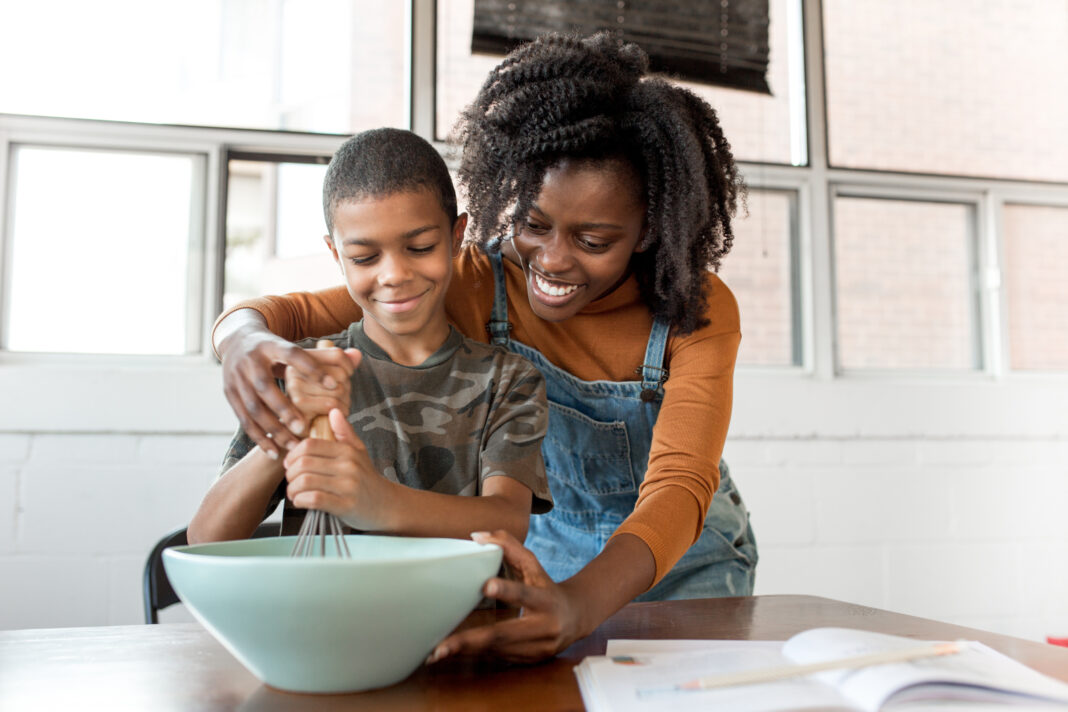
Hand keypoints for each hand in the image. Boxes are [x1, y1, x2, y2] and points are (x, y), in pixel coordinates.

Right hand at [217, 313, 357, 457]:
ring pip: (253, 407)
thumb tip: (358, 357)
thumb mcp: (296, 347)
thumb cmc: (277, 350)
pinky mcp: (229, 395)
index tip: (335, 384)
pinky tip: (274, 453)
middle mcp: (251, 361)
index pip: (293, 354)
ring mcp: (236, 379)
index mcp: (271, 345)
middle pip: (265, 385)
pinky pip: (244, 421)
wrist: (236, 342)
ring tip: (294, 444)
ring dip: (273, 429)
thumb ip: (327, 357)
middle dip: (284, 408)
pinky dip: (259, 438)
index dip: (312, 368)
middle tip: (303, 427)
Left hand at [283, 409, 396, 530]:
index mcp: (347, 451)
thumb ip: (344, 432)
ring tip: (294, 493)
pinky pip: (315, 499)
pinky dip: (301, 501)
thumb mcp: (359, 451)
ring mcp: (348, 486)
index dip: (293, 454)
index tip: (290, 464)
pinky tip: (301, 501)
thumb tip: (334, 411)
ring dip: (293, 489)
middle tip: (290, 480)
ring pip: (306, 482)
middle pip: (304, 463)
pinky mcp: (346, 505)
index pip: (310, 445)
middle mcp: (349, 466)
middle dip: (290, 473)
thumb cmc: (367, 478)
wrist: (386, 504)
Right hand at [285, 348, 361, 421]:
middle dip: (346, 388)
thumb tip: (356, 353)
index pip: (337, 354)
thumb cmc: (318, 403)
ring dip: (344, 402)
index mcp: (302, 359)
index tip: (345, 378)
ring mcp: (295, 386)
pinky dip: (340, 411)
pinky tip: (333, 415)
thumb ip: (344, 365)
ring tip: (335, 407)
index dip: (349, 367)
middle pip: (340, 373)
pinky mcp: (298, 404)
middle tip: (337, 397)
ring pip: (338, 389)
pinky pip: (332, 404)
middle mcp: (295, 370)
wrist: (300, 429)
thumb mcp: (332, 380)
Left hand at [426, 530, 586, 663]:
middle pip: (504, 635)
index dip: (507, 590)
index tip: (486, 587)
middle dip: (471, 640)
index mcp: (545, 600)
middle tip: (442, 646)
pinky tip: (453, 655)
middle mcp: (544, 627)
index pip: (525, 594)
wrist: (575, 618)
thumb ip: (509, 546)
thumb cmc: (546, 587)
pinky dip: (475, 655)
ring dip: (466, 652)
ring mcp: (537, 649)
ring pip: (497, 650)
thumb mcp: (533, 565)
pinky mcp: (529, 661)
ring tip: (437, 653)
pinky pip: (498, 658)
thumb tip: (477, 536)